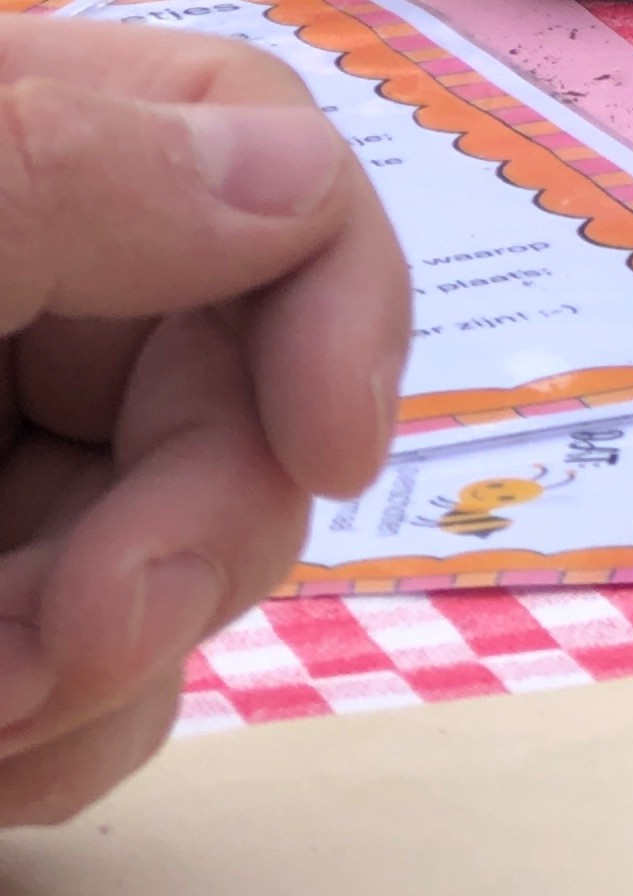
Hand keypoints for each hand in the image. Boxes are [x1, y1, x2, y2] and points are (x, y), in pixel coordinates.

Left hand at [0, 21, 407, 824]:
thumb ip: (53, 176)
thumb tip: (295, 175)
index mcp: (17, 151)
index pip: (262, 152)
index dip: (337, 294)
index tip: (331, 451)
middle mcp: (26, 293)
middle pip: (246, 383)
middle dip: (191, 538)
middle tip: (54, 656)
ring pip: (187, 554)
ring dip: (116, 668)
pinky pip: (98, 680)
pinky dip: (64, 744)